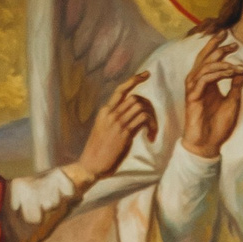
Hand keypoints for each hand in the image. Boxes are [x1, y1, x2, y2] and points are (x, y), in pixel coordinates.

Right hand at [69, 72, 154, 189]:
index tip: (146, 74)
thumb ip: (115, 122)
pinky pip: (144, 119)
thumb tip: (131, 120)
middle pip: (136, 98)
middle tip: (152, 123)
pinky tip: (150, 138)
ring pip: (142, 107)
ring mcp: (117, 123)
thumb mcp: (103, 131)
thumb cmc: (98, 153)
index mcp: (105, 111)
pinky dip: (152, 127)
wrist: (90, 167)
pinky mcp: (124, 134)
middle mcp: (111, 114)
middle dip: (149, 108)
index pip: (121, 89)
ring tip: (151, 133)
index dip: (135, 80)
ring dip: (152, 119)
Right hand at [181, 31, 242, 157]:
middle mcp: (198, 82)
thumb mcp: (232, 101)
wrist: (208, 144)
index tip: (235, 44)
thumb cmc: (218, 126)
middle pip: (205, 57)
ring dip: (222, 64)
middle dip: (218, 47)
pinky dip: (218, 74)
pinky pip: (204, 78)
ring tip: (236, 67)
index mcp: (207, 82)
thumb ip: (236, 85)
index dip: (220, 48)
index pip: (211, 59)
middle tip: (233, 43)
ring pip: (205, 66)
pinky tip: (230, 74)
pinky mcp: (192, 96)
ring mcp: (194, 88)